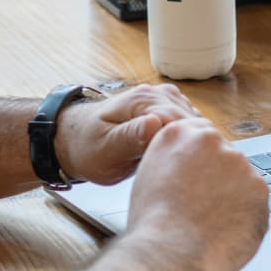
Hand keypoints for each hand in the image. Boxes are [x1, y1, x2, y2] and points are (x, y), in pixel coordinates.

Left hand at [55, 83, 198, 185]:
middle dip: (194, 147)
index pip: (182, 122)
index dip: (189, 147)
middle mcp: (157, 95)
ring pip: (195, 124)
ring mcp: (163, 101)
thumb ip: (130, 137)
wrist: (75, 140)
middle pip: (193, 122)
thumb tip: (156, 124)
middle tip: (190, 175)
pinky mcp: (166, 110)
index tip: (190, 170)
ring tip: (187, 169)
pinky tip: (183, 159)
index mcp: (143, 100)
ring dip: (194, 145)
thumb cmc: (87, 147)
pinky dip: (190, 142)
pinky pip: (189, 126)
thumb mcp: (105, 149)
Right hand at [122, 119, 269, 270]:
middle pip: (224, 155)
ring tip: (209, 222)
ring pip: (241, 180)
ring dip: (232, 197)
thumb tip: (188, 164)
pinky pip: (254, 202)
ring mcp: (241, 165)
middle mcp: (213, 142)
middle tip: (202, 205)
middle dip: (218, 178)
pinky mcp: (260, 190)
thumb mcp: (149, 175)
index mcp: (180, 134)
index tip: (198, 176)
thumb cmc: (153, 224)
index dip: (199, 161)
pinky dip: (245, 216)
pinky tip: (224, 230)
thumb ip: (172, 159)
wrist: (171, 254)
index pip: (200, 136)